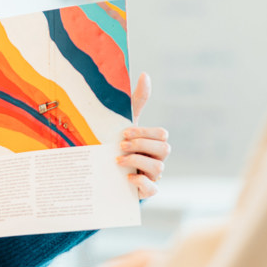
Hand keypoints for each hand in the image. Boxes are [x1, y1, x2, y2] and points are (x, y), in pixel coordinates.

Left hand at [122, 73, 169, 199]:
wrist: (102, 171)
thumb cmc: (118, 144)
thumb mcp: (125, 123)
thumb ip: (137, 101)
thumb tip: (145, 74)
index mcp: (154, 142)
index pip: (161, 134)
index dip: (145, 132)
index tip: (124, 132)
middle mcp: (156, 158)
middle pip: (164, 150)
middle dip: (141, 145)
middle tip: (121, 145)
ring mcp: (152, 176)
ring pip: (159, 168)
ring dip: (137, 161)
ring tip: (118, 160)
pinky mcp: (145, 191)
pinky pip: (153, 189)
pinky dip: (141, 182)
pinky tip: (127, 177)